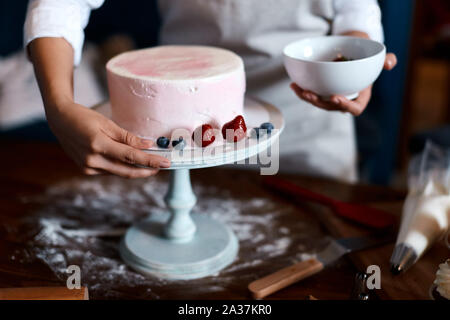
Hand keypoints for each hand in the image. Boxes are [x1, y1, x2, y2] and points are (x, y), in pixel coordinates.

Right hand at [46, 100, 170, 177]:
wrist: (59, 120)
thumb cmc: (84, 117)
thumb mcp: (107, 123)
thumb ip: (128, 137)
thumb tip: (148, 145)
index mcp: (98, 144)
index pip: (130, 156)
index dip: (150, 161)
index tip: (165, 162)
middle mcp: (92, 159)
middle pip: (126, 170)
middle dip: (147, 170)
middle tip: (161, 166)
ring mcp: (88, 167)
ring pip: (119, 173)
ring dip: (135, 170)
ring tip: (150, 164)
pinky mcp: (86, 170)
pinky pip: (110, 171)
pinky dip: (121, 167)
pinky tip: (130, 162)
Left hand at [290, 53, 396, 115]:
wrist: (354, 54)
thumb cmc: (367, 58)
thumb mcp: (378, 58)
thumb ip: (386, 61)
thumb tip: (390, 63)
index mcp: (360, 97)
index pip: (354, 108)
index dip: (345, 106)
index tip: (336, 98)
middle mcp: (345, 99)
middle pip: (332, 107)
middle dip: (320, 102)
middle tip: (311, 95)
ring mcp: (332, 97)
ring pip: (319, 102)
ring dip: (308, 98)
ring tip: (300, 90)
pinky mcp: (322, 92)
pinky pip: (312, 95)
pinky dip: (302, 91)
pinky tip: (294, 85)